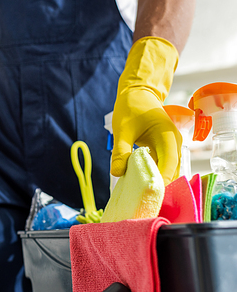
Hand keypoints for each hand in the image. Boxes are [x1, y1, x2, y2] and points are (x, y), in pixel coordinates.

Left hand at [111, 37, 181, 185]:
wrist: (138, 92)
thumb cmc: (131, 107)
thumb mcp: (122, 129)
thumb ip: (120, 151)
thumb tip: (117, 173)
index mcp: (168, 137)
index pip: (169, 165)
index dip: (160, 180)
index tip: (148, 193)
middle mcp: (174, 144)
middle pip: (171, 171)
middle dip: (157, 184)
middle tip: (141, 198)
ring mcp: (170, 147)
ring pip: (166, 170)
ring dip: (154, 179)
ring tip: (138, 193)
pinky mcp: (164, 149)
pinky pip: (160, 165)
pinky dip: (150, 173)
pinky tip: (137, 181)